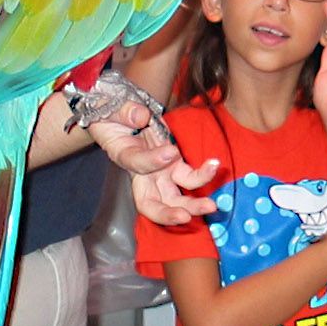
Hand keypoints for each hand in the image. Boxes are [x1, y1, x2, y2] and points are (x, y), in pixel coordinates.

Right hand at [86, 103, 217, 224]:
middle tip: (185, 216)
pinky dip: (204, 176)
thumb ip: (125, 111)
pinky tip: (215, 166)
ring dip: (193, 205)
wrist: (124, 116)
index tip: (171, 151)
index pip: (135, 164)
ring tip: (212, 206)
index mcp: (123, 156)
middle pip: (152, 202)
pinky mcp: (176, 166)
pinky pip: (190, 177)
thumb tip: (141, 117)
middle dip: (168, 213)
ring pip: (175, 198)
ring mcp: (161, 173)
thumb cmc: (114, 115)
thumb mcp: (111, 109)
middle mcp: (142, 173)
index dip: (152, 162)